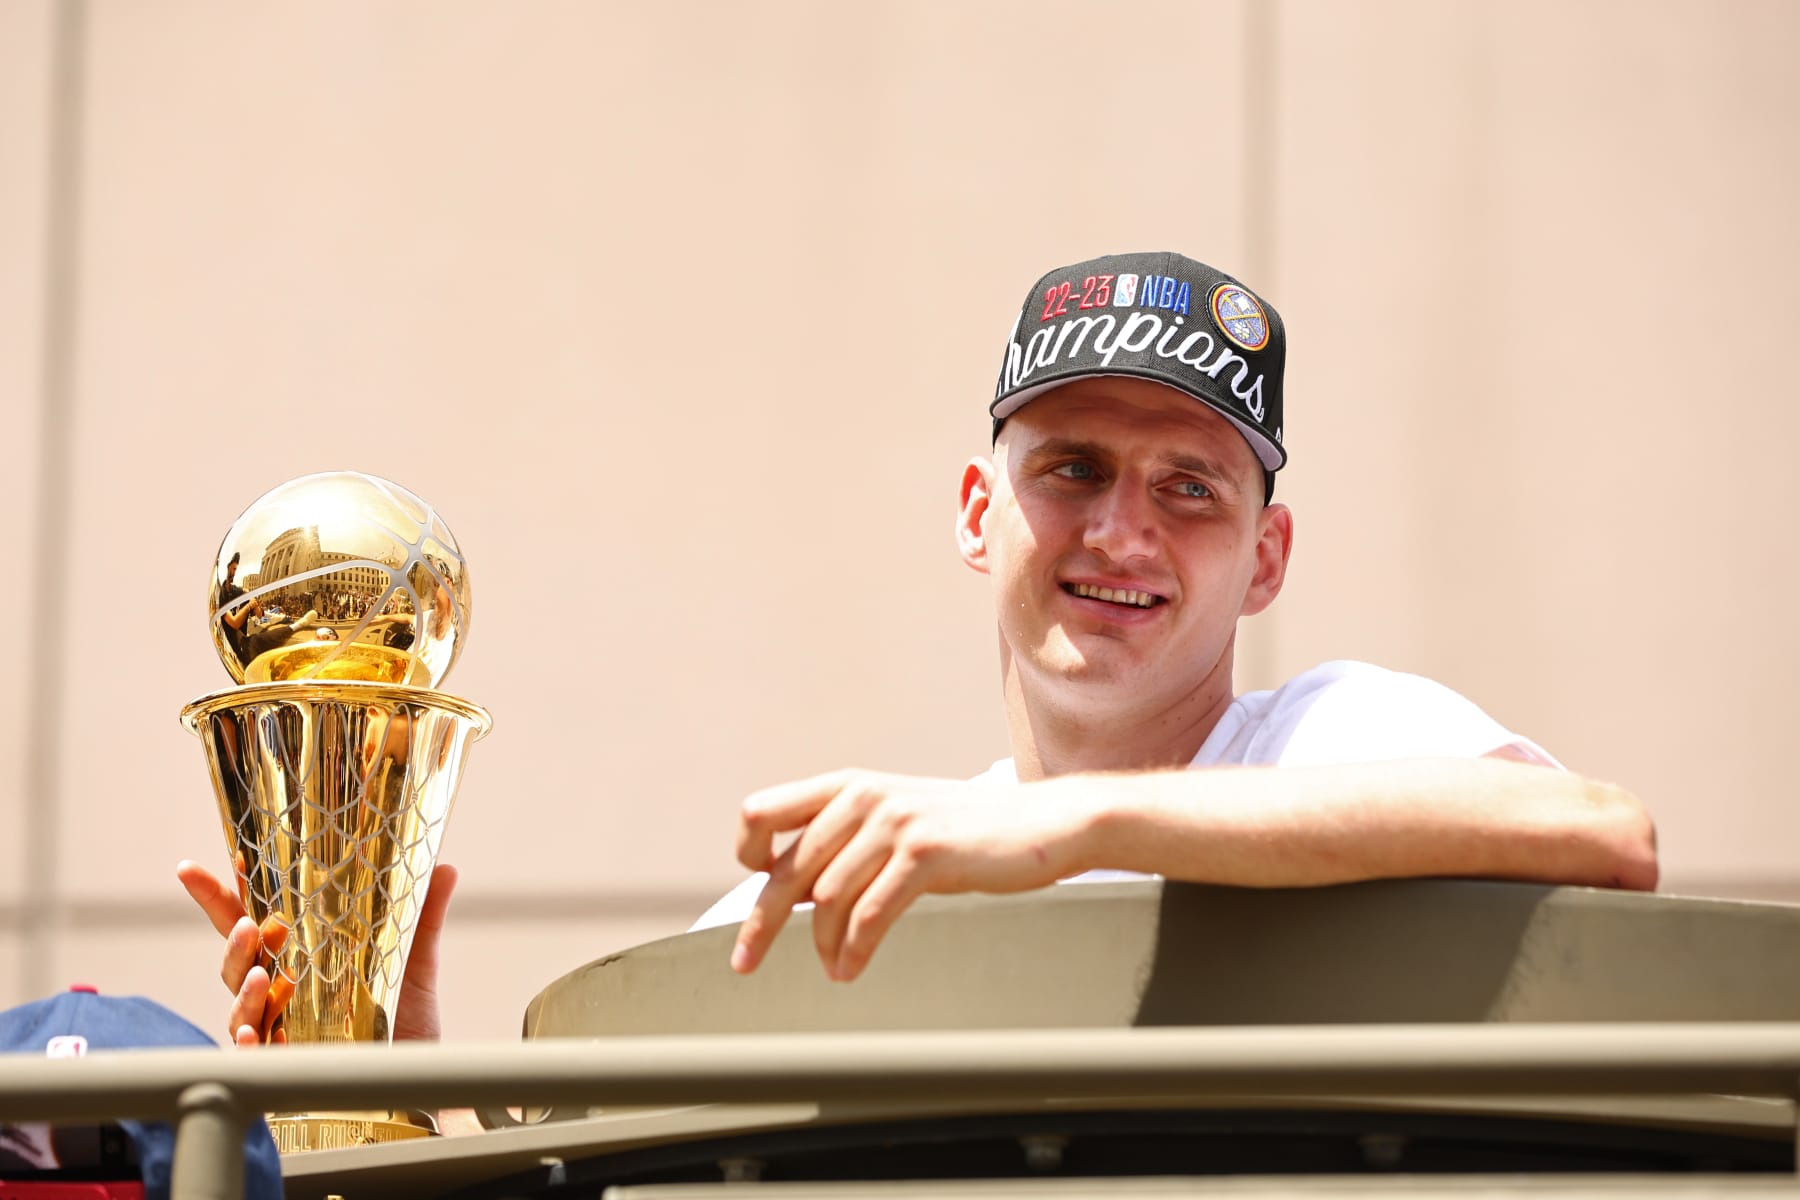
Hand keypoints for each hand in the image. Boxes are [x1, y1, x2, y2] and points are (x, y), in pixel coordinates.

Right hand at [177, 858, 457, 1045]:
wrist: (417, 1078)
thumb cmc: (405, 1021)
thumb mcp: (415, 963)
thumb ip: (423, 916)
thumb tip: (444, 868)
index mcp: (300, 958)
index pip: (252, 920)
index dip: (223, 896)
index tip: (199, 868)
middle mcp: (280, 990)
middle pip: (237, 960)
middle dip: (234, 941)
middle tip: (247, 927)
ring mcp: (277, 1027)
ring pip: (239, 1005)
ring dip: (243, 990)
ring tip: (260, 976)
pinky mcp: (284, 1063)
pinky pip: (254, 1054)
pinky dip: (249, 1045)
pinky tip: (254, 1037)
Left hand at [731, 769, 1091, 981]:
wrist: (1044, 824)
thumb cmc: (968, 832)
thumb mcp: (898, 822)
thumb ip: (847, 841)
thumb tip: (789, 888)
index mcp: (849, 785)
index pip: (762, 812)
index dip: (747, 853)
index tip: (753, 886)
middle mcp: (864, 796)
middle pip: (787, 869)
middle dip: (761, 924)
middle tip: (745, 963)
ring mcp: (896, 822)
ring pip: (826, 899)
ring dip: (822, 945)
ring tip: (834, 967)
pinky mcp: (925, 853)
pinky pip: (869, 914)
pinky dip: (853, 950)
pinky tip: (851, 969)